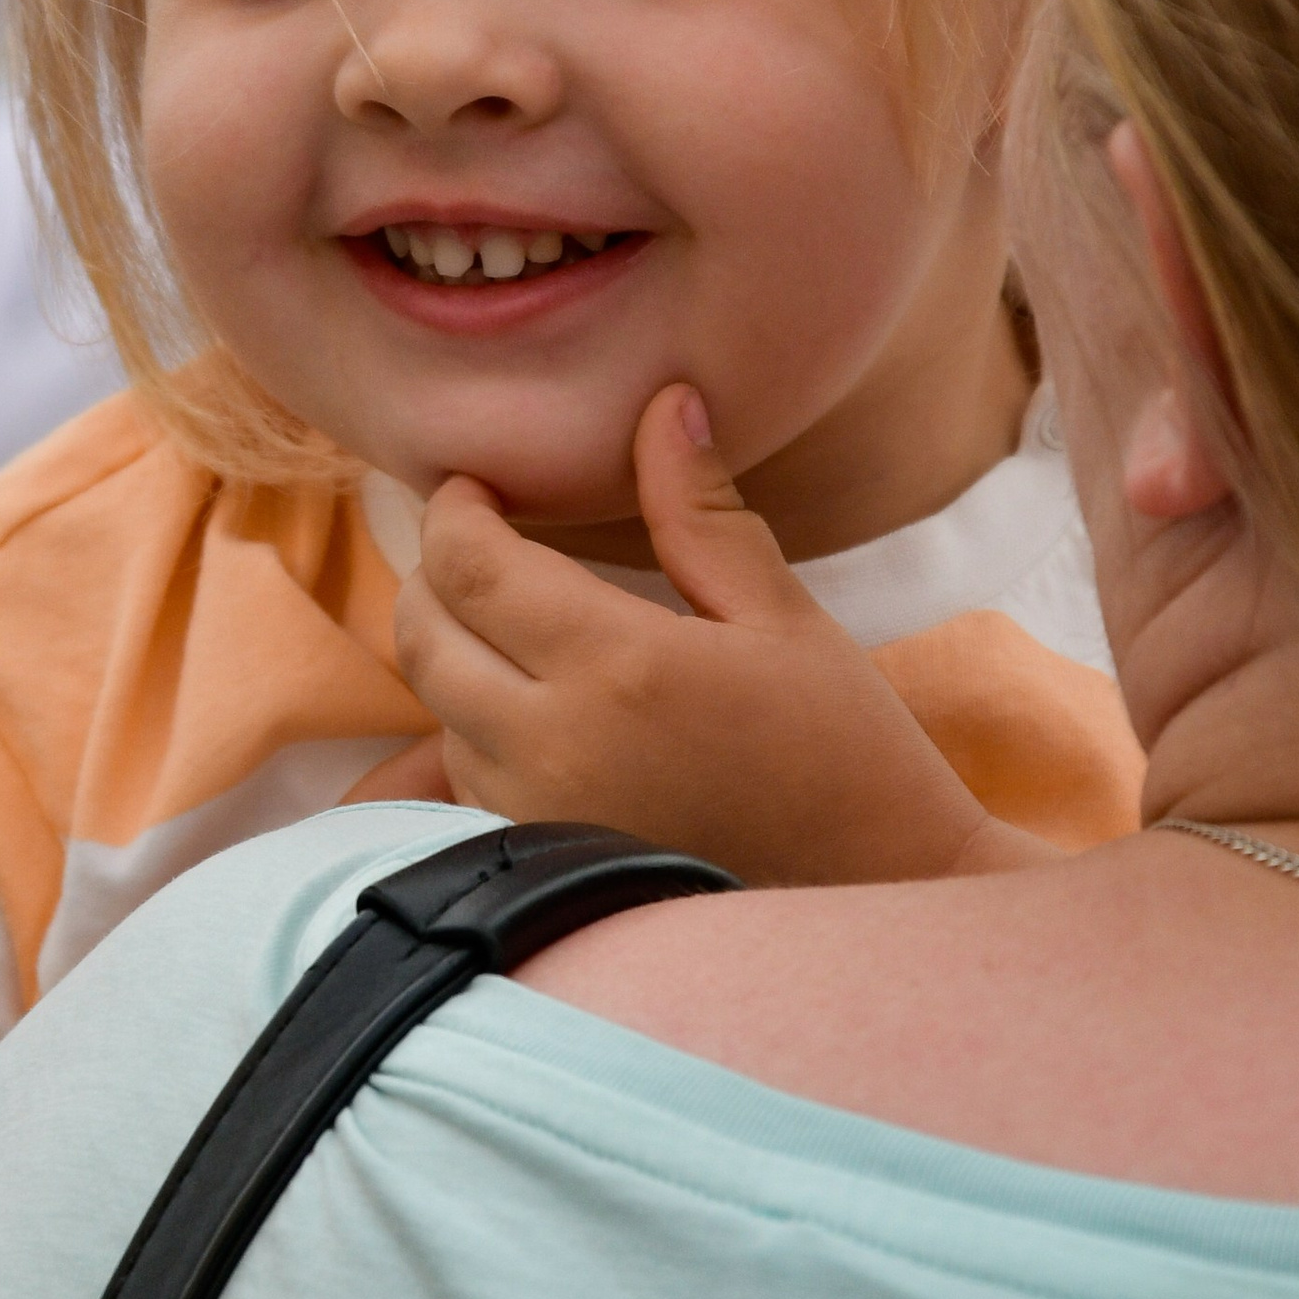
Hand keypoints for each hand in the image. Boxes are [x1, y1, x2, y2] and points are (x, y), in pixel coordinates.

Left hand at [390, 383, 1012, 887]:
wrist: (873, 894)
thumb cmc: (844, 751)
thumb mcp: (781, 618)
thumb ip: (700, 512)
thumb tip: (666, 403)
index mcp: (618, 665)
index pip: (470, 564)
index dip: (454, 511)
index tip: (474, 486)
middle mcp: (554, 744)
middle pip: (425, 635)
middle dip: (435, 576)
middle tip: (477, 543)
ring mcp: (535, 814)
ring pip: (437, 708)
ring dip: (455, 654)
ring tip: (514, 622)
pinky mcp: (536, 865)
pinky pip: (459, 780)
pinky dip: (474, 731)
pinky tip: (533, 708)